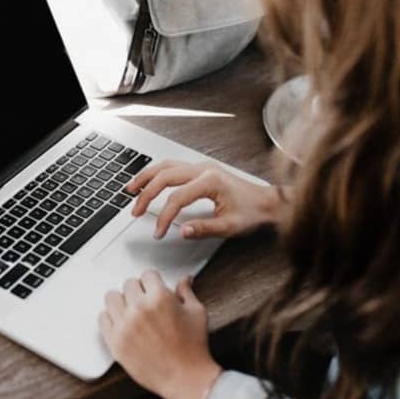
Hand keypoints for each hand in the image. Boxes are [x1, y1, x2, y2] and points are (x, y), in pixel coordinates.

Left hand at [99, 270, 221, 398]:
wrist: (185, 378)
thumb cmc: (193, 348)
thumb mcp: (196, 313)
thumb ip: (186, 292)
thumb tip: (185, 279)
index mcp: (160, 298)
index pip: (147, 274)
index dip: (153, 282)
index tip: (154, 288)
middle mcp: (139, 309)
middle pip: (128, 284)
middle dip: (139, 290)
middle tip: (145, 302)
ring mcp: (124, 325)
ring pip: (112, 297)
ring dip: (122, 301)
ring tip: (131, 310)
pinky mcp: (115, 342)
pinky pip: (103, 318)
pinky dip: (111, 318)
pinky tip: (122, 323)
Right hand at [127, 159, 284, 238]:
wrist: (268, 202)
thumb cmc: (253, 212)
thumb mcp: (230, 226)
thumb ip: (204, 229)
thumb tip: (182, 231)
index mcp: (210, 181)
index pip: (177, 198)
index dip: (164, 217)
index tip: (159, 232)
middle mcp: (203, 169)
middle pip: (165, 176)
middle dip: (146, 194)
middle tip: (135, 211)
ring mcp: (202, 167)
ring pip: (166, 165)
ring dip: (147, 177)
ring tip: (131, 189)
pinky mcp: (201, 169)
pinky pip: (173, 166)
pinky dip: (157, 173)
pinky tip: (149, 181)